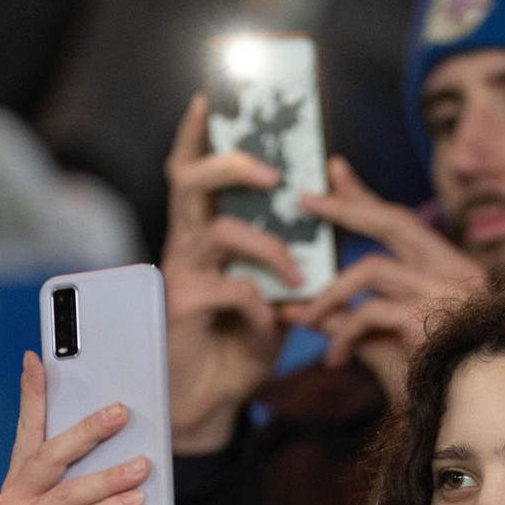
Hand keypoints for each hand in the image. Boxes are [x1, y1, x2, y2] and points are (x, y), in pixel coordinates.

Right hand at [0, 352, 148, 504]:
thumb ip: (93, 498)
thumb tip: (136, 463)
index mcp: (18, 490)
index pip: (27, 434)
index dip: (32, 394)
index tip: (37, 358)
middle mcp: (9, 502)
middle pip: (49, 454)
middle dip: (87, 429)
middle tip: (121, 411)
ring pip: (70, 489)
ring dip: (111, 475)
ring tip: (144, 465)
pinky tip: (135, 502)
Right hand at [161, 93, 303, 453]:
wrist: (209, 405)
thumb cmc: (239, 346)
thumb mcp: (274, 296)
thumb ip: (291, 261)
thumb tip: (325, 220)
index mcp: (201, 237)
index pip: (191, 175)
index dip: (194, 137)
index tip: (205, 99)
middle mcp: (185, 247)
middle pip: (191, 182)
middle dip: (232, 164)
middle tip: (272, 174)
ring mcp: (179, 275)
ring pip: (223, 232)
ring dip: (272, 249)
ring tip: (297, 277)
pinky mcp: (183, 308)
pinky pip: (235, 289)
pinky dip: (265, 306)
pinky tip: (273, 328)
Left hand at [284, 157, 485, 403]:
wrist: (453, 426)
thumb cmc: (422, 383)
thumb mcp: (379, 341)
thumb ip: (344, 315)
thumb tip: (296, 303)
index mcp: (454, 271)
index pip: (403, 220)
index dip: (366, 196)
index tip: (334, 172)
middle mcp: (459, 274)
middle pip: (394, 222)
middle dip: (346, 207)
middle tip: (304, 199)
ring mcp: (448, 296)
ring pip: (372, 269)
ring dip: (330, 293)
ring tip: (305, 317)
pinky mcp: (430, 323)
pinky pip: (369, 313)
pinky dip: (342, 333)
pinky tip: (333, 360)